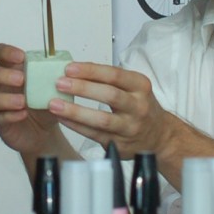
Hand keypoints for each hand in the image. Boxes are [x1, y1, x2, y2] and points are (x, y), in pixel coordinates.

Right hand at [0, 43, 72, 160]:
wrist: (45, 131)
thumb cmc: (45, 103)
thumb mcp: (54, 87)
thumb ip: (56, 74)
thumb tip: (68, 65)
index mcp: (11, 70)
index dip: (5, 52)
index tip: (21, 57)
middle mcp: (0, 85)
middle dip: (2, 74)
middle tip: (21, 80)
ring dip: (4, 98)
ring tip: (23, 101)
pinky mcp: (0, 122)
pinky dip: (10, 115)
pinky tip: (23, 114)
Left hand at [49, 60, 174, 157]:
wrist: (159, 136)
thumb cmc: (139, 107)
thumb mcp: (133, 87)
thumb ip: (109, 79)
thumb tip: (74, 71)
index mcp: (140, 86)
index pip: (114, 75)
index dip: (90, 71)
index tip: (69, 68)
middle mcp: (138, 106)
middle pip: (109, 95)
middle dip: (82, 88)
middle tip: (59, 83)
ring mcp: (130, 127)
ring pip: (101, 119)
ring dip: (75, 111)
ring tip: (54, 104)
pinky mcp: (120, 144)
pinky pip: (94, 134)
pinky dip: (76, 125)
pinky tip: (62, 118)